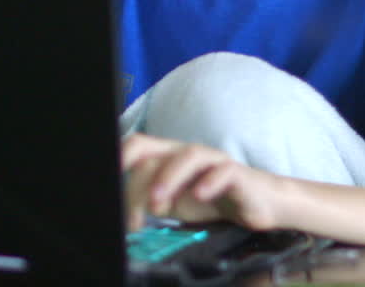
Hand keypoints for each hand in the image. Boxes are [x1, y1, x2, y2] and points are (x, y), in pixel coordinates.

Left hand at [121, 132, 283, 231]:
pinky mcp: (237, 173)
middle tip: (134, 217)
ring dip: (168, 178)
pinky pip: (223, 172)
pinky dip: (209, 182)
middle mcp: (186, 153)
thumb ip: (150, 200)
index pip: (138, 147)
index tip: (108, 179)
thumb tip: (127, 211)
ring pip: (188, 156)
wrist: (257, 203)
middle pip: (155, 154)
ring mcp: (212, 160)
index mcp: (167, 156)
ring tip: (157, 204)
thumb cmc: (210, 198)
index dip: (120, 157)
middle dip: (139, 185)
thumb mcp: (172, 202)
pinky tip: (200, 195)